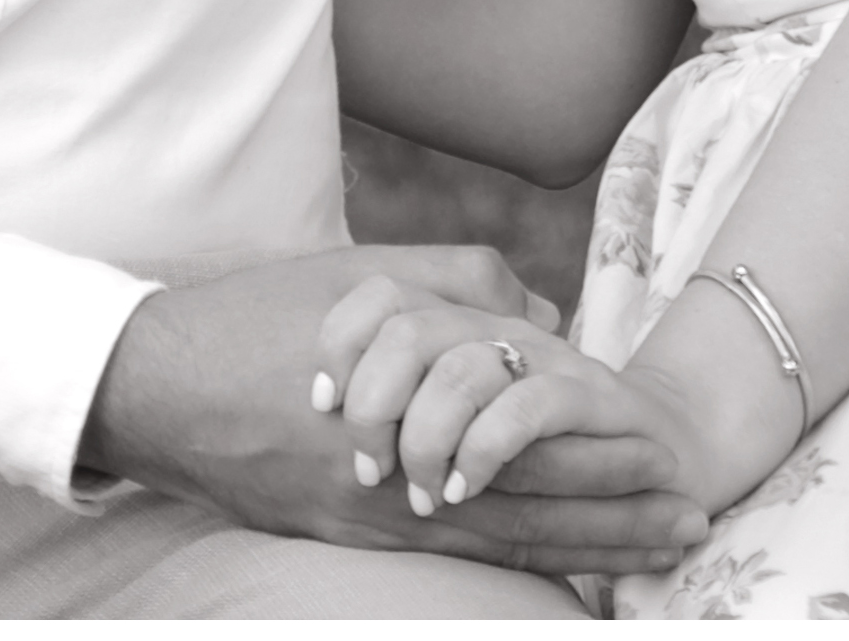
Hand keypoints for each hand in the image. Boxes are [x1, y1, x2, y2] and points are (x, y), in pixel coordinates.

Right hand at [90, 247, 707, 579]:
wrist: (156, 382)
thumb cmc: (259, 315)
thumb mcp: (366, 276)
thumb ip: (461, 283)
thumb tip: (541, 316)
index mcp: (416, 405)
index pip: (535, 447)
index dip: (607, 463)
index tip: (675, 469)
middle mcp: (402, 477)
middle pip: (532, 509)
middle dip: (616, 522)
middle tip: (691, 524)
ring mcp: (372, 516)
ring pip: (497, 541)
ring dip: (579, 550)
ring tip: (651, 556)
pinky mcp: (342, 534)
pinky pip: (443, 556)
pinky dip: (507, 565)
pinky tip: (556, 572)